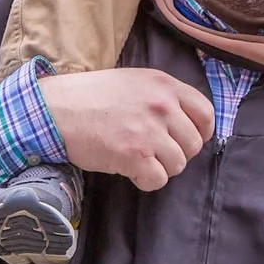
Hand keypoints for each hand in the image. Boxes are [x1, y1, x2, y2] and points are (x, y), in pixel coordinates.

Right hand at [37, 68, 213, 191]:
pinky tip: (129, 169)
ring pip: (178, 164)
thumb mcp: (134, 82)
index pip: (206, 113)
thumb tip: (185, 123)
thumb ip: (162, 97)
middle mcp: (162, 105)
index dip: (201, 132)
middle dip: (176, 152)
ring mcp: (150, 130)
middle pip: (194, 144)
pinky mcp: (135, 155)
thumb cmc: (91, 97)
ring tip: (137, 158)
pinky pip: (158, 180)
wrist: (57, 109)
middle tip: (152, 150)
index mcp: (165, 84)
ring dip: (160, 167)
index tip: (187, 139)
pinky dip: (146, 180)